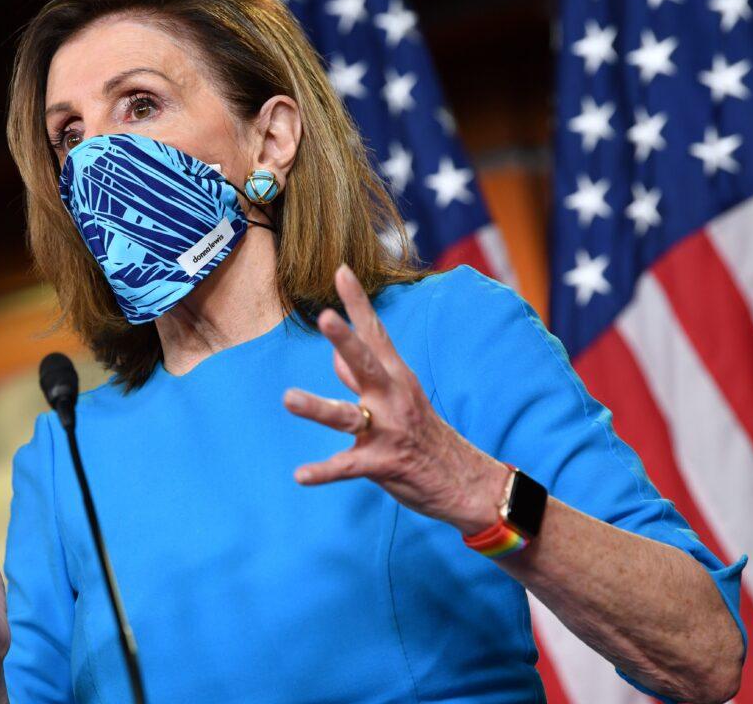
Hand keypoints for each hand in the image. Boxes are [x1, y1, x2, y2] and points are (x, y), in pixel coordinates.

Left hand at [282, 264, 510, 535]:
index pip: (374, 333)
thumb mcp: (399, 397)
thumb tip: (334, 356)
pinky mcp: (383, 462)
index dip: (357, 303)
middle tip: (325, 317)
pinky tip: (300, 475)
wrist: (464, 481)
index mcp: (395, 377)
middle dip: (345, 340)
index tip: (341, 271)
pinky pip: (347, 466)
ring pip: (348, 416)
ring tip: (288, 398)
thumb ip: (361, 377)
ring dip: (318, 408)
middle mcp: (392, 397)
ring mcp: (387, 430)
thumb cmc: (424, 434)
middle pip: (366, 363)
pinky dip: (324, 471)